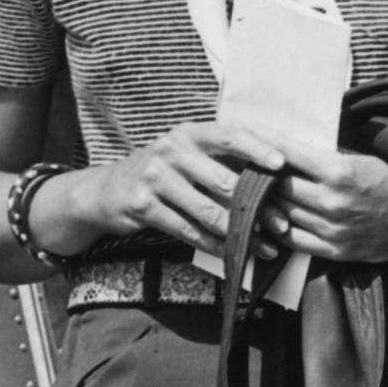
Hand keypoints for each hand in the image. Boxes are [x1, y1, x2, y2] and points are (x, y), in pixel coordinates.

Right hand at [62, 121, 288, 257]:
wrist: (106, 190)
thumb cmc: (161, 172)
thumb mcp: (185, 154)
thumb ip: (220, 160)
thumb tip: (272, 179)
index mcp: (188, 133)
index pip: (228, 135)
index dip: (256, 149)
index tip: (281, 163)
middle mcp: (171, 150)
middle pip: (223, 181)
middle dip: (257, 207)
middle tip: (281, 225)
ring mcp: (155, 178)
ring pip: (208, 212)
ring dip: (240, 233)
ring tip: (264, 246)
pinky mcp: (143, 206)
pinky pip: (188, 230)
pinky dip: (214, 245)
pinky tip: (232, 253)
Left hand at [259, 131, 387, 263]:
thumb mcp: (362, 156)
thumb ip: (326, 153)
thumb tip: (290, 144)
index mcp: (340, 171)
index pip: (288, 154)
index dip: (264, 142)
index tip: (247, 132)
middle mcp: (333, 202)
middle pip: (278, 185)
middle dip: (257, 172)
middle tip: (239, 161)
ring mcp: (333, 230)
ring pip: (281, 213)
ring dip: (262, 201)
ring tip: (246, 188)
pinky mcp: (336, 251)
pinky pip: (293, 240)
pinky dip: (276, 228)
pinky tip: (266, 217)